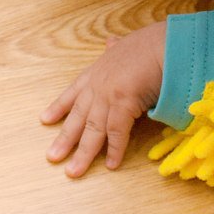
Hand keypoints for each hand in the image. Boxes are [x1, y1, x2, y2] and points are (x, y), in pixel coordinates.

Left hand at [40, 21, 166, 177]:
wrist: (167, 43)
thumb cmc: (153, 42)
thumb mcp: (128, 42)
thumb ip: (117, 47)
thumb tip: (110, 43)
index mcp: (99, 69)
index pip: (74, 91)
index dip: (60, 106)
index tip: (45, 119)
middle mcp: (100, 83)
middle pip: (79, 115)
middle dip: (65, 138)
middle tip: (52, 158)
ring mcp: (109, 93)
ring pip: (93, 128)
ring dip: (84, 152)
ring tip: (73, 172)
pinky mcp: (124, 102)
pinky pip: (117, 131)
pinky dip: (115, 149)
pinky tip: (111, 164)